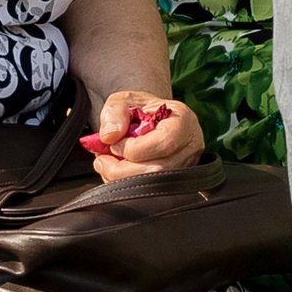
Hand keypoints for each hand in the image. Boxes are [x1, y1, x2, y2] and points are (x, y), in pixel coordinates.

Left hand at [84, 89, 201, 181]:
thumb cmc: (140, 109)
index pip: (164, 142)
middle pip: (159, 170)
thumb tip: (109, 137)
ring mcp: (186, 167)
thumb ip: (114, 113)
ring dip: (123, 179)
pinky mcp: (176, 183)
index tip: (113, 145)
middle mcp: (189, 147)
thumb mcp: (123, 100)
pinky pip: (151, 191)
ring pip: (154, 185)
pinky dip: (128, 184)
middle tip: (101, 162)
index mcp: (183, 121)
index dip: (134, 148)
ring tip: (106, 166)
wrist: (150, 119)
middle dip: (123, 170)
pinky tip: (117, 173)